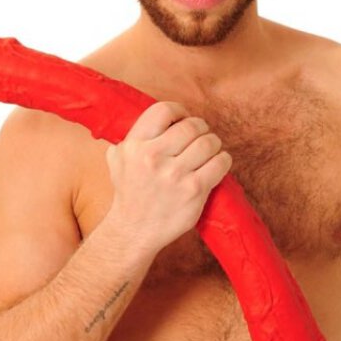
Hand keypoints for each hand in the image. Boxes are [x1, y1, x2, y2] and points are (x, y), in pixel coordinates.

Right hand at [105, 100, 232, 254]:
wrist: (134, 230)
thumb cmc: (129, 192)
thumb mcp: (118, 159)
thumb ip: (132, 136)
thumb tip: (155, 118)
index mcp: (135, 146)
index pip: (163, 110)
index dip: (179, 111)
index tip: (183, 119)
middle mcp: (153, 157)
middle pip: (191, 126)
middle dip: (200, 128)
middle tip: (200, 136)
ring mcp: (175, 174)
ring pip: (209, 142)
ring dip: (214, 143)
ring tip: (210, 150)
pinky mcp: (194, 190)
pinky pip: (220, 163)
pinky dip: (223, 160)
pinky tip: (217, 163)